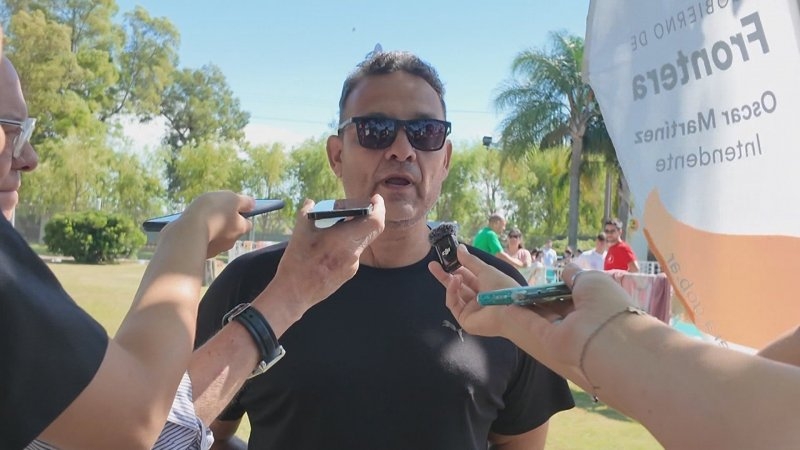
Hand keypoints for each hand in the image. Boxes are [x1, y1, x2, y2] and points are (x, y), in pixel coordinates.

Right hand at [167, 191, 253, 258]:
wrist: (188, 231)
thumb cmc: (212, 212)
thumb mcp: (232, 199)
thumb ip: (244, 201)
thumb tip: (252, 204)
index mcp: (240, 229)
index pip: (246, 223)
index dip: (240, 214)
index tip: (231, 207)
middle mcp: (231, 242)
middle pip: (231, 230)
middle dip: (224, 222)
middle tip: (212, 211)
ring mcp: (216, 249)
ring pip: (216, 236)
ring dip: (211, 229)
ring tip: (200, 218)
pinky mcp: (201, 252)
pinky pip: (202, 241)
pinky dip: (199, 235)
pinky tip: (191, 228)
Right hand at [264, 194, 385, 314]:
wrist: (294, 292)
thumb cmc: (297, 261)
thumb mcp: (299, 231)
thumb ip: (307, 212)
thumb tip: (311, 202)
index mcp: (343, 239)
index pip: (374, 221)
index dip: (379, 208)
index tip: (376, 199)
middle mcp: (353, 253)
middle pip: (373, 230)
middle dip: (371, 216)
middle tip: (364, 206)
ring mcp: (353, 265)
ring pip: (362, 241)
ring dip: (356, 230)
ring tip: (340, 225)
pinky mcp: (349, 273)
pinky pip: (354, 254)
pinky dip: (348, 244)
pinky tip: (333, 244)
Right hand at [428, 245, 522, 336]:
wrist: (509, 310)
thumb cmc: (502, 288)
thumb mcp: (486, 270)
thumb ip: (470, 261)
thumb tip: (459, 248)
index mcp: (486, 286)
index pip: (467, 275)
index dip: (457, 266)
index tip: (446, 257)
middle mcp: (478, 298)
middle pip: (458, 285)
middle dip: (445, 274)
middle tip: (432, 264)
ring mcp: (471, 310)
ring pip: (454, 294)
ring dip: (450, 282)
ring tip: (450, 275)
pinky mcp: (464, 319)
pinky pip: (454, 304)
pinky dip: (451, 292)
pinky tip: (454, 282)